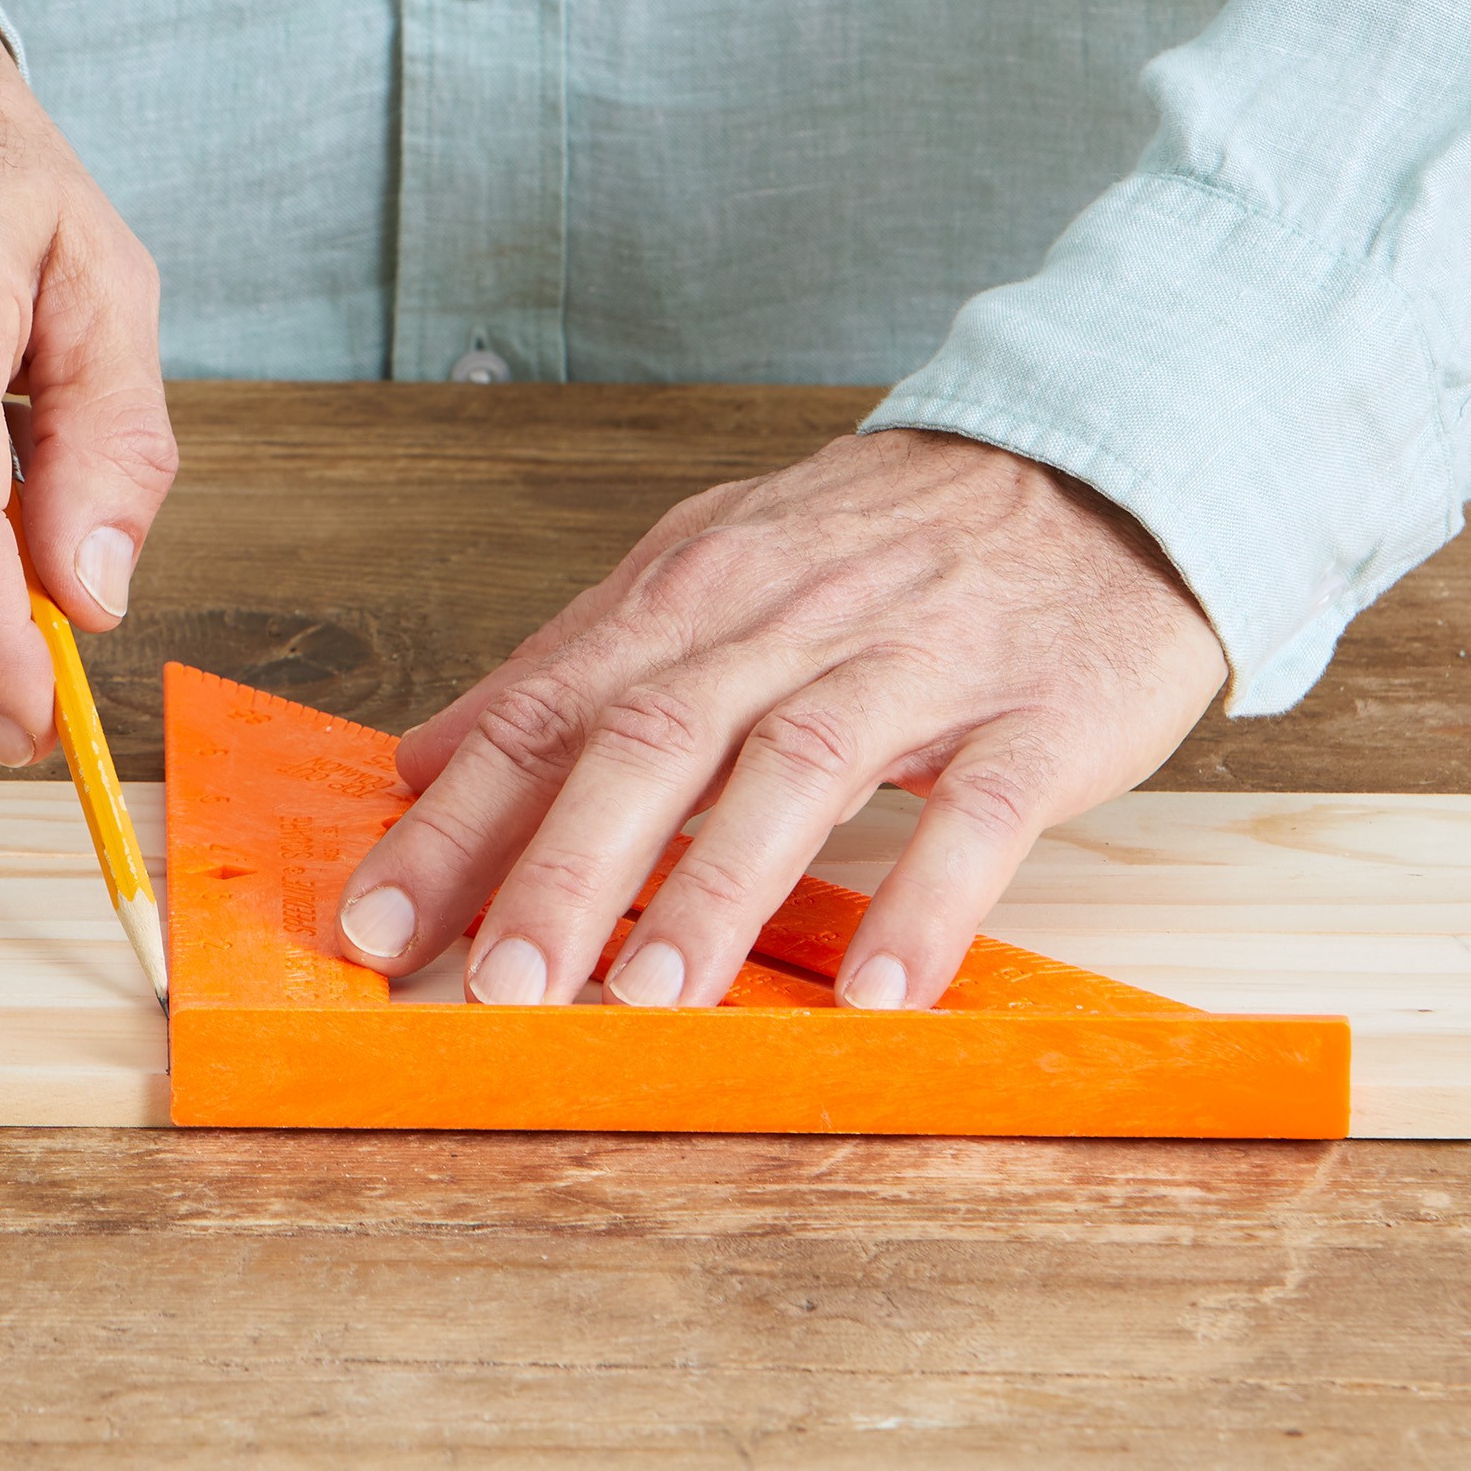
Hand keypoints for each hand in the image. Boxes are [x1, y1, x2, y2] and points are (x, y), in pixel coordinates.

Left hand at [334, 431, 1226, 1009]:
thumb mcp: (702, 577)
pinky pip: (977, 816)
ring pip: (796, 770)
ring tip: (650, 1001)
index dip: (456, 819)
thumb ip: (566, 669)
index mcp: (688, 594)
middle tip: (499, 986)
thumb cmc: (874, 548)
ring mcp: (915, 667)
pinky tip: (877, 994)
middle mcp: (786, 622)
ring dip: (717, 890)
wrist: (1094, 468)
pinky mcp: (1038, 717)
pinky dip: (926, 904)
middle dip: (563, 869)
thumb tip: (423, 758)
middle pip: (652, 741)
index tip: (377, 921)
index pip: (544, 709)